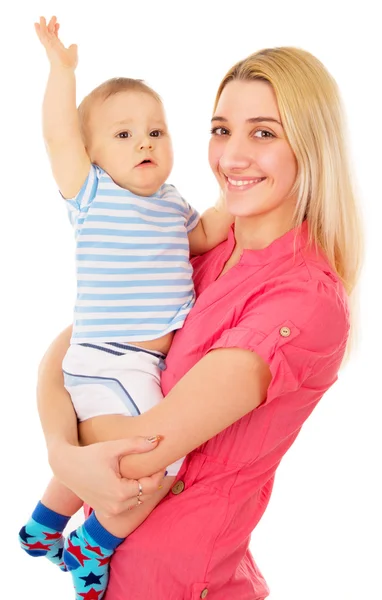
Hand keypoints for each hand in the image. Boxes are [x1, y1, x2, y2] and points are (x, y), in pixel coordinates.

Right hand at [34, 16, 77, 69]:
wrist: (65, 69)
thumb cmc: (69, 64)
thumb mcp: (73, 52)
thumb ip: (73, 47)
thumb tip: (74, 44)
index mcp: (57, 47)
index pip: (55, 37)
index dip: (56, 30)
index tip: (59, 24)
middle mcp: (52, 46)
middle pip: (50, 33)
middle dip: (51, 25)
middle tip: (54, 17)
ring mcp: (49, 45)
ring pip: (44, 33)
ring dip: (43, 25)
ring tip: (42, 17)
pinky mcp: (47, 45)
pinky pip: (42, 35)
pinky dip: (40, 29)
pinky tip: (38, 23)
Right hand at [49, 436, 165, 516]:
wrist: (66, 466)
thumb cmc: (90, 454)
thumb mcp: (113, 447)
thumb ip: (137, 444)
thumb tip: (158, 440)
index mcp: (120, 492)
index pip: (151, 486)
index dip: (159, 473)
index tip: (160, 462)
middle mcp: (116, 507)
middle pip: (146, 495)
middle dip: (152, 481)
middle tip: (155, 466)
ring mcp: (110, 512)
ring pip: (138, 501)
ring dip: (143, 489)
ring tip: (144, 472)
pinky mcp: (105, 512)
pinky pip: (127, 505)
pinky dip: (132, 495)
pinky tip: (131, 480)